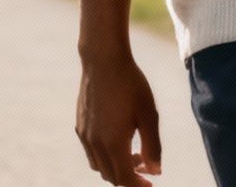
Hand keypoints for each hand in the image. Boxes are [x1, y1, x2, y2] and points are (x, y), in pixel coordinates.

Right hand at [75, 53, 161, 185]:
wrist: (103, 60)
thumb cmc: (131, 84)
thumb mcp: (149, 115)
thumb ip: (153, 146)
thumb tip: (155, 171)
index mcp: (113, 143)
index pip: (125, 179)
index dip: (139, 186)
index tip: (151, 183)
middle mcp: (95, 143)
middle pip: (111, 176)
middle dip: (130, 177)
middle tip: (146, 167)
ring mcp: (84, 135)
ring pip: (99, 166)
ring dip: (116, 167)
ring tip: (134, 153)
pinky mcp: (80, 126)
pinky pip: (91, 152)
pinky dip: (105, 156)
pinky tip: (118, 139)